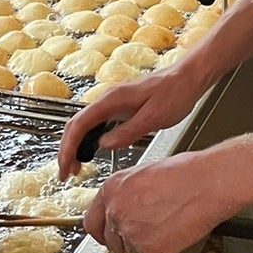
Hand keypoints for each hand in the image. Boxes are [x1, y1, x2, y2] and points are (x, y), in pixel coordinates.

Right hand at [58, 61, 209, 177]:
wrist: (187, 77)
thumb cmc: (175, 94)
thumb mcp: (153, 118)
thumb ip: (127, 132)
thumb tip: (103, 146)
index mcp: (112, 99)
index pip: (79, 125)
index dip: (68, 148)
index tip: (64, 168)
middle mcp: (107, 98)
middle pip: (75, 124)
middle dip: (66, 150)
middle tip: (65, 174)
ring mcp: (112, 102)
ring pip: (84, 124)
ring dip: (75, 146)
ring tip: (74, 168)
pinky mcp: (119, 107)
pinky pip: (96, 124)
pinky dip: (88, 140)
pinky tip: (90, 153)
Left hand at [83, 152, 231, 252]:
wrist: (208, 184)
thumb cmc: (185, 173)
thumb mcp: (143, 174)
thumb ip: (124, 193)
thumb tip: (119, 207)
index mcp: (112, 189)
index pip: (92, 222)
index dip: (102, 228)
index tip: (108, 231)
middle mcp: (117, 212)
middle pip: (108, 239)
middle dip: (121, 237)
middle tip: (140, 229)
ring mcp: (132, 233)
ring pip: (127, 250)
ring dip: (138, 243)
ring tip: (160, 226)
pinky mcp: (150, 250)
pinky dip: (156, 249)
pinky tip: (169, 231)